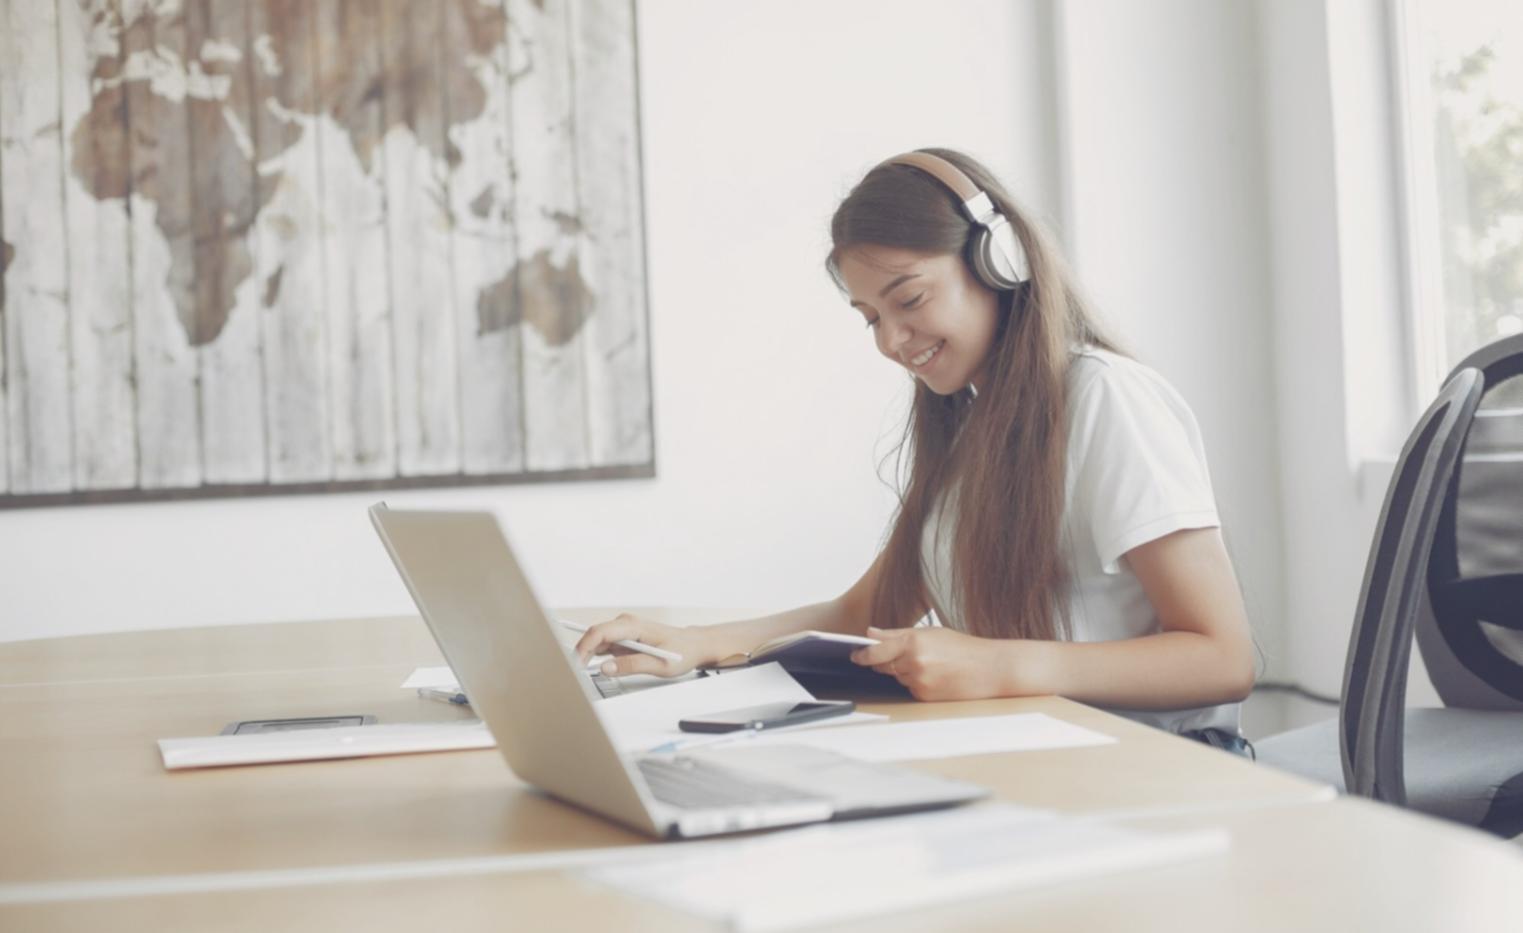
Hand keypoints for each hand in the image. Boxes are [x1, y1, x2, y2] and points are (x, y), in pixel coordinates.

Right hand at [572, 613, 709, 677]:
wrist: (693, 645)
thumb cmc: (682, 652)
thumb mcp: (659, 665)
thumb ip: (631, 666)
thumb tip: (606, 669)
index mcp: (633, 626)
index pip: (599, 632)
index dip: (583, 648)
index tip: (576, 665)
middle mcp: (625, 624)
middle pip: (593, 636)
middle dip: (580, 654)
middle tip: (573, 675)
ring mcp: (623, 631)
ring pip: (596, 642)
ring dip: (586, 656)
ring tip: (580, 674)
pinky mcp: (624, 639)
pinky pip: (603, 646)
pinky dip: (594, 657)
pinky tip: (590, 668)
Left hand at [849, 626, 1013, 700]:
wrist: (991, 670)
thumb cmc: (963, 648)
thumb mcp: (931, 633)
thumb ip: (897, 634)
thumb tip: (870, 633)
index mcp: (913, 642)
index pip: (875, 650)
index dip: (862, 654)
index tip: (854, 655)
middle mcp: (913, 663)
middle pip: (883, 665)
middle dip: (885, 662)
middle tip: (901, 656)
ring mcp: (918, 682)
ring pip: (897, 678)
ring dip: (903, 672)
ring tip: (930, 664)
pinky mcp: (925, 697)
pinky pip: (910, 690)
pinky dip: (916, 683)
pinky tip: (935, 677)